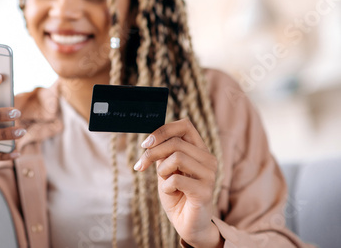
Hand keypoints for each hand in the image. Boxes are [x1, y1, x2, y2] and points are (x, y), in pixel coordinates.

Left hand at [133, 118, 222, 247]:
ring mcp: (209, 175)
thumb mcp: (166, 169)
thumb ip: (163, 152)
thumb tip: (150, 138)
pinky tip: (172, 193)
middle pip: (176, 142)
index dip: (163, 130)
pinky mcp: (205, 192)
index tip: (146, 143)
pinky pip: (176, 179)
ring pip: (177, 157)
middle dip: (152, 153)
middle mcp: (208, 159)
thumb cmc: (176, 194)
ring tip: (165, 182)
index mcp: (199, 150)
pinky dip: (167, 187)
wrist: (187, 224)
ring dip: (162, 170)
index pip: (185, 125)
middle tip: (140, 165)